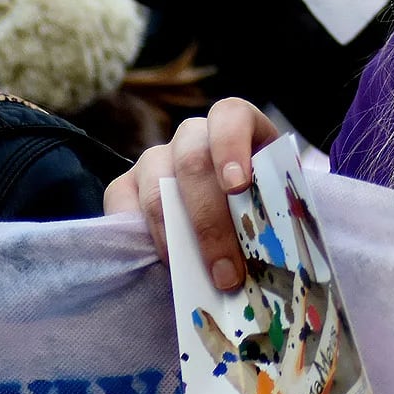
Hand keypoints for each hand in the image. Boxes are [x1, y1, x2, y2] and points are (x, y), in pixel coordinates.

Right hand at [102, 97, 280, 289]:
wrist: (226, 219)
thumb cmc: (258, 206)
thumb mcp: (272, 201)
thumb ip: (270, 214)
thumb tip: (272, 254)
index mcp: (237, 126)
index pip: (230, 116)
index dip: (231, 146)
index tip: (237, 186)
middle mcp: (193, 137)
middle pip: (193, 162)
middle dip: (210, 221)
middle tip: (227, 271)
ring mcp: (156, 159)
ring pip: (157, 186)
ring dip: (176, 237)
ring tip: (194, 277)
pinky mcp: (126, 185)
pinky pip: (121, 202)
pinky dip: (140, 235)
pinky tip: (160, 262)